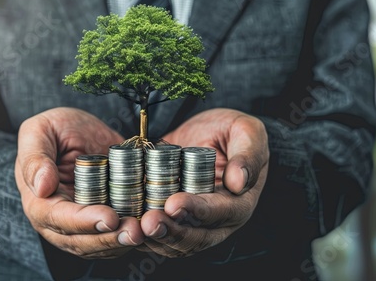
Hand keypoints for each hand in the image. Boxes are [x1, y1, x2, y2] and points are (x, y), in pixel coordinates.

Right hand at [15, 107, 144, 258]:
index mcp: (39, 200)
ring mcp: (81, 223)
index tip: (110, 218)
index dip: (84, 221)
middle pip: (80, 240)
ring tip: (143, 232)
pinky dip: (130, 235)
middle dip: (109, 239)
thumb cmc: (55, 128)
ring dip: (122, 242)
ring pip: (99, 245)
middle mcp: (58, 220)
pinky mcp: (103, 219)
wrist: (79, 128)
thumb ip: (35, 157)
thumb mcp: (39, 131)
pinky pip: (115, 236)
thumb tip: (42, 187)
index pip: (58, 219)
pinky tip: (148, 228)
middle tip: (134, 232)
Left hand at [139, 108, 268, 256]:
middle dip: (171, 231)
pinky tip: (128, 226)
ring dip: (155, 238)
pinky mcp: (174, 219)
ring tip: (135, 227)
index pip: (220, 213)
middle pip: (196, 237)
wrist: (211, 133)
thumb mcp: (246, 131)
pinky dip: (144, 235)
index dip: (197, 211)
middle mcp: (218, 220)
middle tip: (149, 222)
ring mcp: (195, 223)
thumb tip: (239, 181)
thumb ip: (248, 154)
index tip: (174, 203)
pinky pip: (160, 236)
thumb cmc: (233, 131)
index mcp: (240, 201)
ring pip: (176, 243)